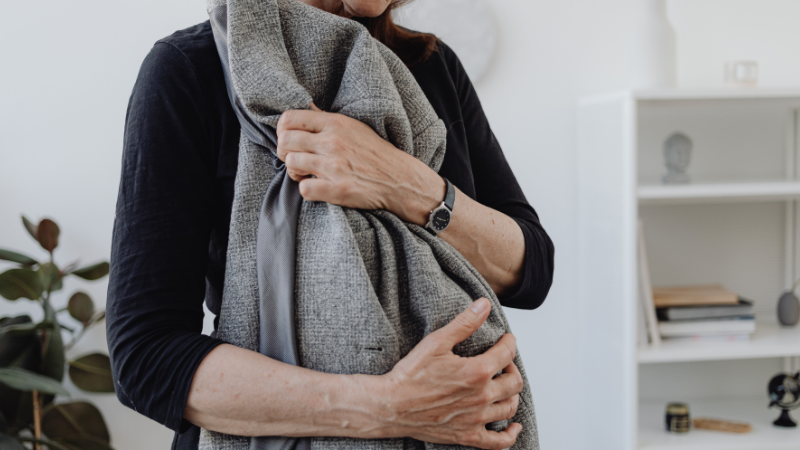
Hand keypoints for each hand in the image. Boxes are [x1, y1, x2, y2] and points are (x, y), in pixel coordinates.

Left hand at [276, 105, 444, 224]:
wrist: (400, 178)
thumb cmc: (375, 152)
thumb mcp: (353, 126)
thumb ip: (326, 118)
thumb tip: (306, 105)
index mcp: (335, 123)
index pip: (289, 119)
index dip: (283, 130)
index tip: (290, 139)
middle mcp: (333, 143)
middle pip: (285, 141)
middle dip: (284, 151)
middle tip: (295, 158)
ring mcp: (334, 167)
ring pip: (291, 164)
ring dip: (295, 172)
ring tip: (307, 174)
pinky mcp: (338, 190)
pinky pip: (304, 189)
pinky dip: (307, 190)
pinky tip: (317, 187)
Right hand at [379, 298, 522, 448]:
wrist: (390, 406)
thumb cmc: (410, 375)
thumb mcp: (436, 341)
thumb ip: (464, 323)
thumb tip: (484, 305)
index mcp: (477, 372)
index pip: (507, 354)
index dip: (509, 343)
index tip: (506, 339)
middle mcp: (481, 397)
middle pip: (514, 382)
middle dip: (512, 368)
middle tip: (503, 362)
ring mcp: (476, 419)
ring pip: (510, 407)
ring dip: (512, 395)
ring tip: (503, 386)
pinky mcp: (467, 436)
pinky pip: (499, 442)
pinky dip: (510, 435)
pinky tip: (513, 427)